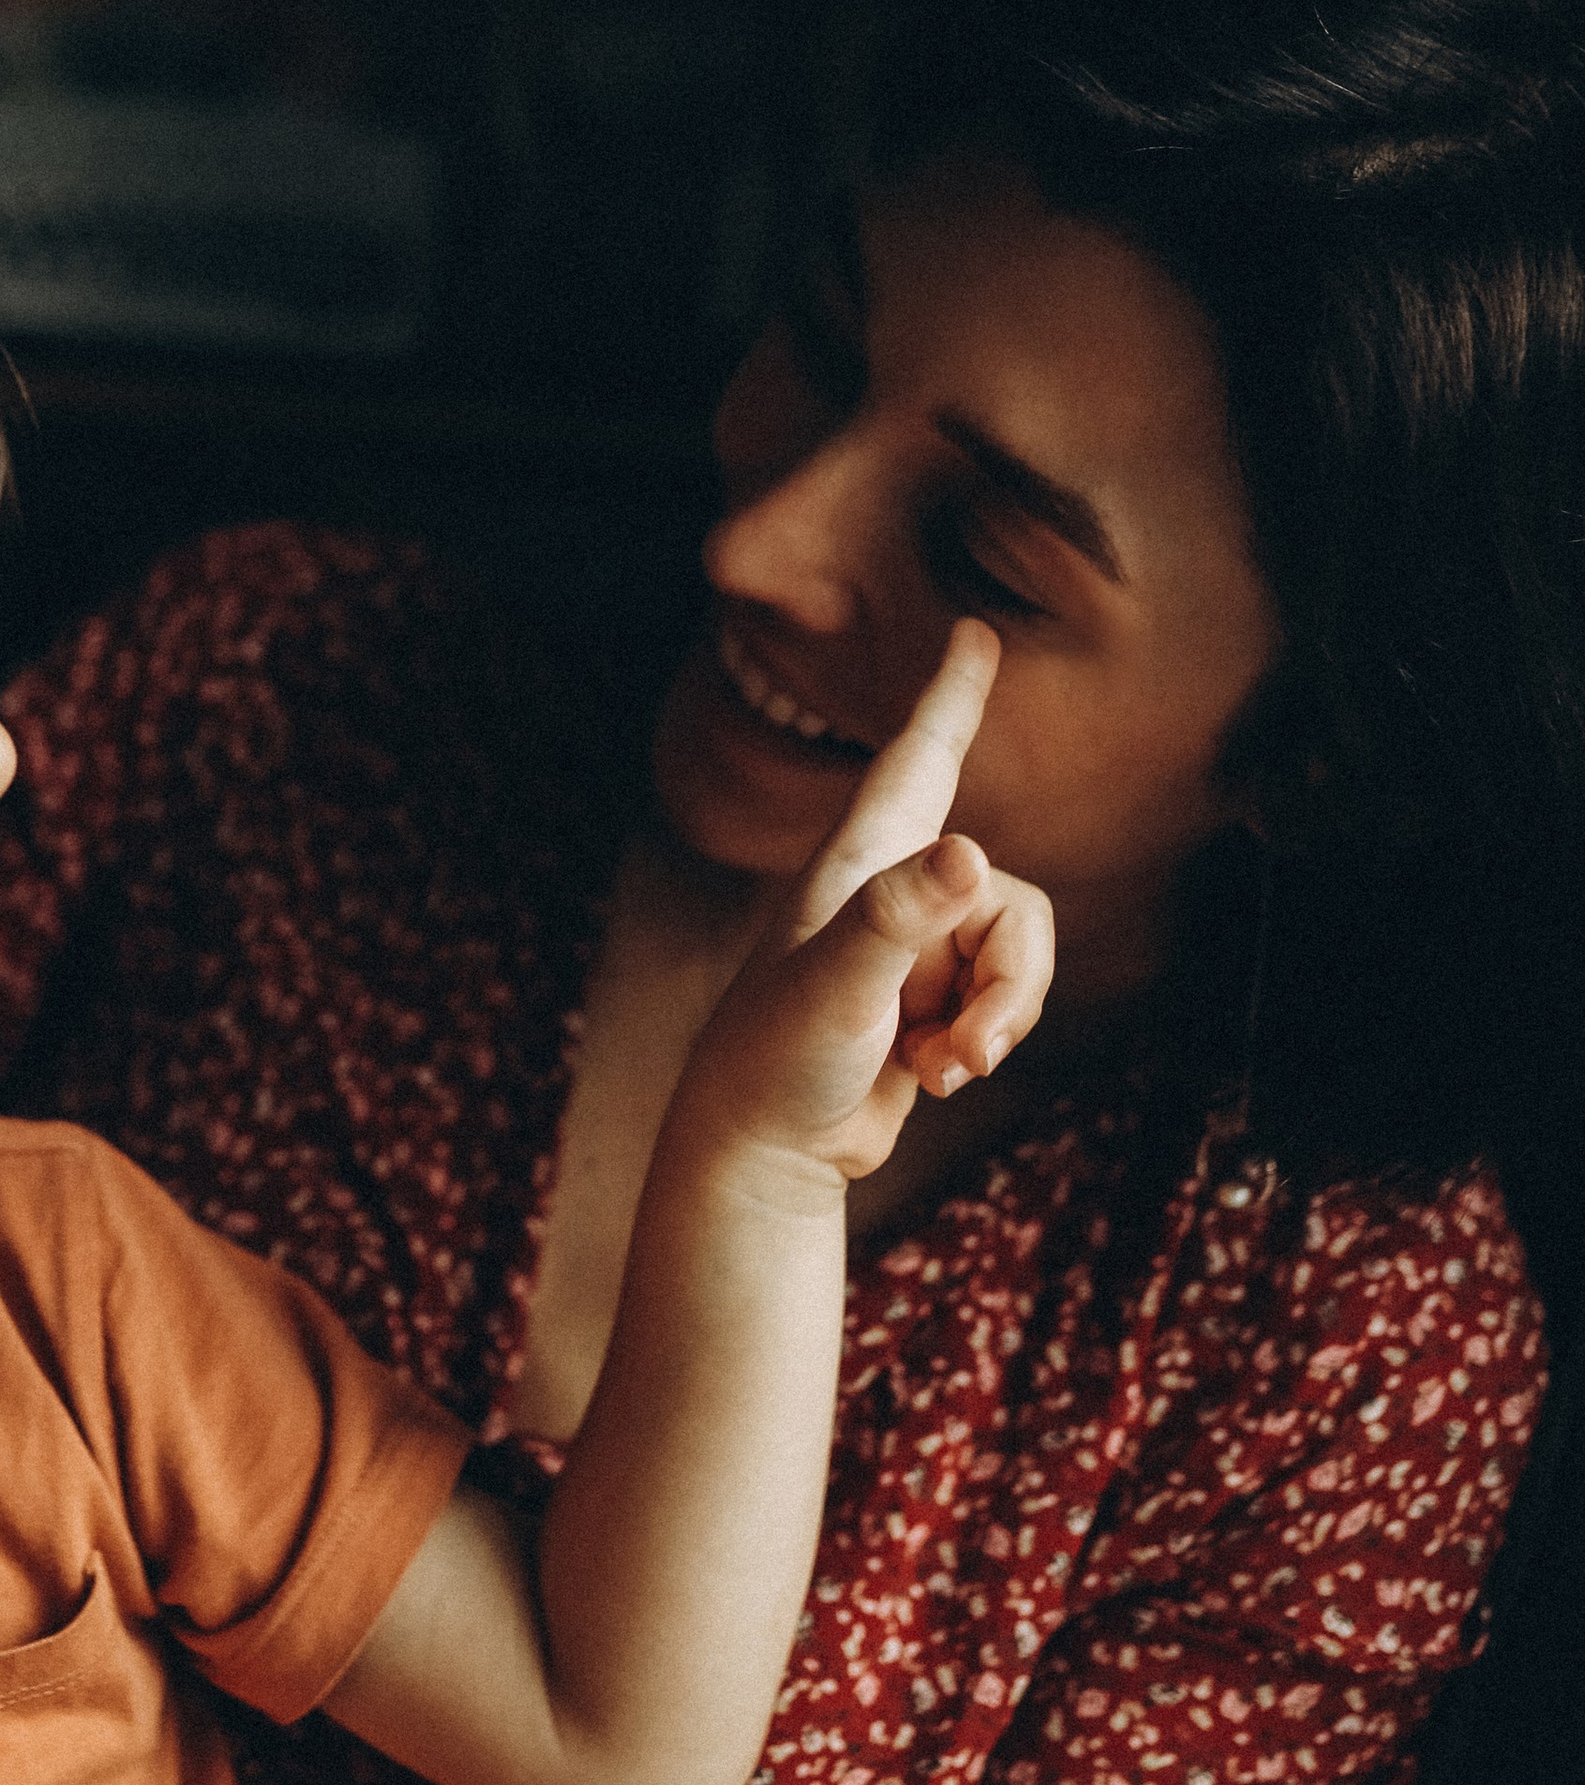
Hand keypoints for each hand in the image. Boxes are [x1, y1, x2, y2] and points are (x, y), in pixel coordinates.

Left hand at [683, 619, 1056, 1182]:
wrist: (765, 1153)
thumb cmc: (778, 1059)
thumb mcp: (838, 986)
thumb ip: (901, 919)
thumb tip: (972, 854)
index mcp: (859, 865)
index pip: (918, 761)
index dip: (951, 697)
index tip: (974, 631)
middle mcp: (893, 895)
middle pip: (1010, 899)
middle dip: (1013, 979)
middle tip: (973, 1047)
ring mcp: (916, 950)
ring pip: (1018, 956)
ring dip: (999, 1020)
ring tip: (945, 1069)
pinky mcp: (932, 1003)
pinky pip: (1003, 1002)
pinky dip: (982, 1043)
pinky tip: (933, 1078)